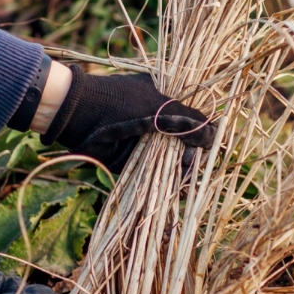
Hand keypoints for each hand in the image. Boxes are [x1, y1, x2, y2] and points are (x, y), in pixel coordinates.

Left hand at [42, 66, 215, 172]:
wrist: (78, 115)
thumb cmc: (120, 103)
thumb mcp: (160, 108)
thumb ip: (188, 123)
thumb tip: (215, 136)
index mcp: (164, 103)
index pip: (193, 122)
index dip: (201, 137)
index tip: (203, 147)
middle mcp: (158, 124)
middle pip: (185, 145)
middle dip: (191, 157)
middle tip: (189, 164)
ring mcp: (146, 143)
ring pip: (172, 162)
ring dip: (181, 172)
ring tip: (184, 179)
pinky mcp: (133, 161)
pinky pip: (155, 174)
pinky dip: (167, 183)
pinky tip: (176, 190)